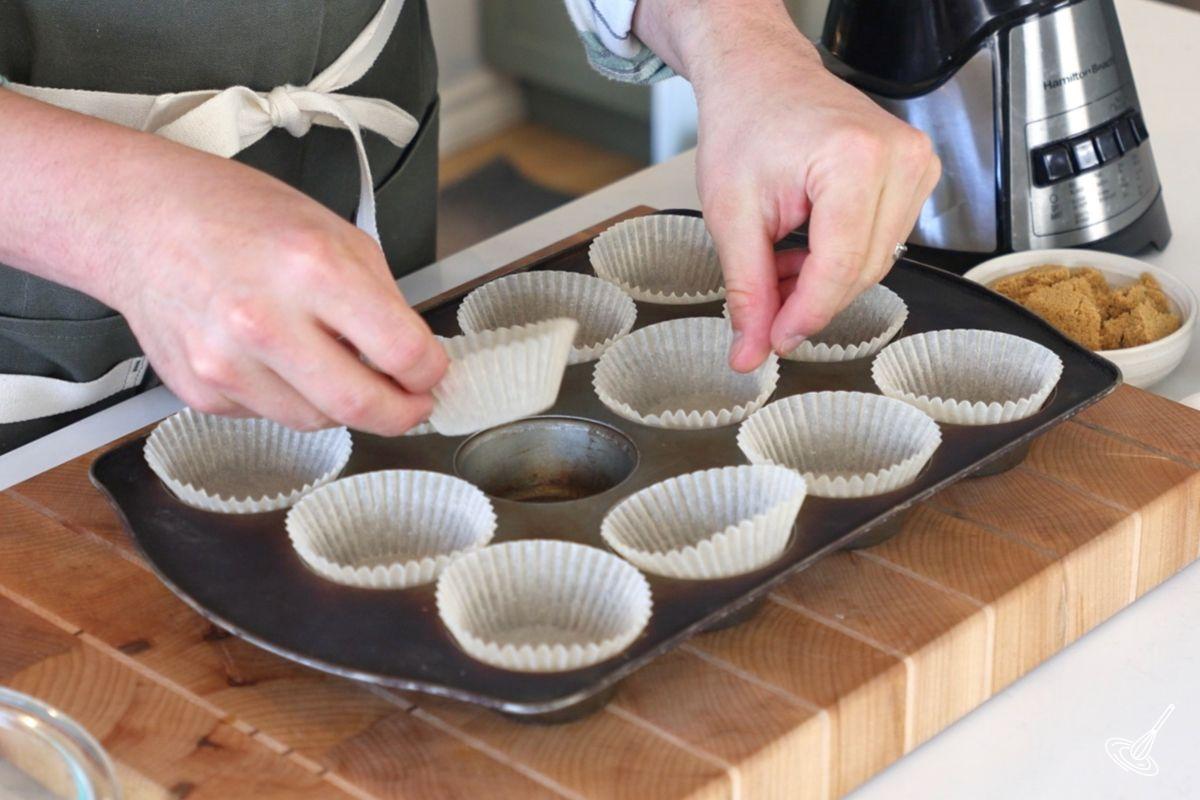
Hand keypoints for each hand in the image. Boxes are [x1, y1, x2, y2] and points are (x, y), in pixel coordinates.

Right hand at [109, 157, 446, 433]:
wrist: (138, 221)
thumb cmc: (237, 216)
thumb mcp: (334, 231)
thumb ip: (381, 298)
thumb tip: (416, 358)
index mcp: (313, 268)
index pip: (403, 352)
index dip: (431, 372)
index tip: (433, 374)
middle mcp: (266, 321)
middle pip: (363, 406)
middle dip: (403, 412)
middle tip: (413, 403)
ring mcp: (227, 363)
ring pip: (319, 422)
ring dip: (343, 404)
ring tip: (336, 364)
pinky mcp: (202, 391)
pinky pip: (272, 415)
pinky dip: (290, 396)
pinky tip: (276, 358)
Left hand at [633, 0, 940, 370]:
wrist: (760, 75)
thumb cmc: (745, 124)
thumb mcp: (731, 215)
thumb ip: (747, 290)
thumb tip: (751, 353)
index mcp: (854, 160)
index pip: (840, 267)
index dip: (806, 315)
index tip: (775, 341)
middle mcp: (900, 159)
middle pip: (862, 271)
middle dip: (810, 300)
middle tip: (764, 308)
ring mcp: (916, 164)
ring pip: (875, 263)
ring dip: (823, 281)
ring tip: (776, 264)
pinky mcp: (916, 172)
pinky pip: (884, 241)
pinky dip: (840, 258)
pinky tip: (802, 248)